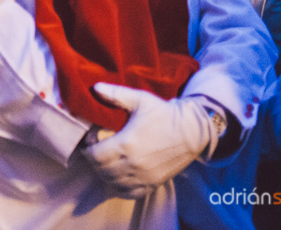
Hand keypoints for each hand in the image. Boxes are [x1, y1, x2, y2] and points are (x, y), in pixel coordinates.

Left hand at [83, 83, 213, 198]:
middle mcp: (133, 164)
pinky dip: (119, 187)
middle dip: (94, 161)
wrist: (193, 131)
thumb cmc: (164, 114)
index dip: (87, 149)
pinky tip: (118, 177)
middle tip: (95, 151)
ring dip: (104, 174)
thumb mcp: (140, 99)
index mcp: (126, 143)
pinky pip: (130, 193)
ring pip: (113, 183)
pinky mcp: (154, 183)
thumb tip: (95, 87)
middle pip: (101, 170)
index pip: (95, 155)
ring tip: (105, 162)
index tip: (89, 142)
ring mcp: (144, 176)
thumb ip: (116, 94)